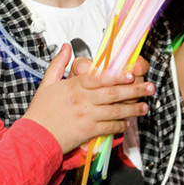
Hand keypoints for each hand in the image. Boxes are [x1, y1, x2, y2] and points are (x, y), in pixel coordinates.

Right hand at [24, 44, 154, 153]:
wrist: (33, 138)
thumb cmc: (40, 111)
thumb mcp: (46, 83)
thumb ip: (58, 64)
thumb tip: (66, 46)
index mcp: (74, 86)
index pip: (99, 78)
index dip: (117, 76)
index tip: (132, 74)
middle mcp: (82, 100)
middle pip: (113, 93)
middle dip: (134, 90)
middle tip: (150, 87)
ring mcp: (86, 116)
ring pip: (115, 111)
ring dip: (133, 109)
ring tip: (145, 107)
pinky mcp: (88, 132)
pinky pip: (109, 127)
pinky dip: (120, 125)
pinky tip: (128, 123)